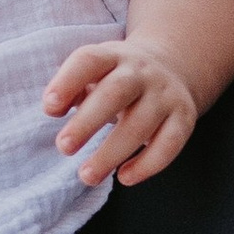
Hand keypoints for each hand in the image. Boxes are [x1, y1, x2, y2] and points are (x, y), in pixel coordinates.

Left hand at [44, 37, 198, 185]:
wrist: (172, 66)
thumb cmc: (118, 77)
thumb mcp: (96, 72)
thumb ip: (73, 87)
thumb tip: (54, 108)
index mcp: (113, 56)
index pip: (89, 61)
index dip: (67, 82)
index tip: (49, 107)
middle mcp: (141, 72)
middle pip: (116, 92)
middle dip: (88, 122)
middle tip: (64, 147)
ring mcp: (165, 94)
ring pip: (140, 124)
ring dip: (111, 153)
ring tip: (87, 176)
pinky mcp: (184, 117)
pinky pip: (170, 143)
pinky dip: (148, 164)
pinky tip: (125, 177)